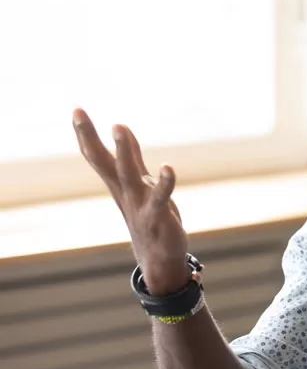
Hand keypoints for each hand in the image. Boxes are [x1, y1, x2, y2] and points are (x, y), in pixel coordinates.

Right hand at [73, 109, 189, 294]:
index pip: (97, 157)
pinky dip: (164, 183)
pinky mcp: (159, 216)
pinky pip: (160, 197)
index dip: (86, 135)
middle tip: (78, 113)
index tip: (76, 110)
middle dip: (91, 137)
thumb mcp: (139, 183)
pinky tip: (167, 168)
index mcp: (119, 185)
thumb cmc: (150, 217)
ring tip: (119, 126)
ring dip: (124, 151)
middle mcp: (125, 192)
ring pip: (128, 175)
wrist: (160, 258)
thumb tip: (123, 130)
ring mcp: (139, 204)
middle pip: (105, 162)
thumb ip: (132, 156)